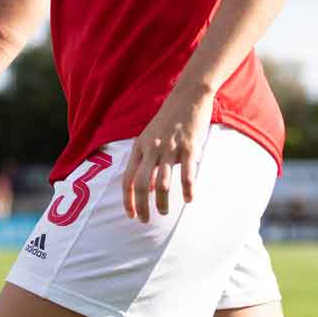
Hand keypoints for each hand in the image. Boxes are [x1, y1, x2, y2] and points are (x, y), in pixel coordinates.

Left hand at [121, 93, 212, 223]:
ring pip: (162, 183)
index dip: (128, 200)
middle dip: (142, 206)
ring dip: (162, 202)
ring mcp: (170, 148)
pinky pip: (186, 174)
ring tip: (163, 212)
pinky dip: (187, 190)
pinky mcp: (189, 148)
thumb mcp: (151, 138)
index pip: (128, 178)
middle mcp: (152, 148)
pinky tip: (189, 199)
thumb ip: (147, 161)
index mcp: (140, 146)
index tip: (131, 215)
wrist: (188, 96)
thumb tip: (149, 188)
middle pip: (142, 184)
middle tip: (146, 220)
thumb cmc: (169, 119)